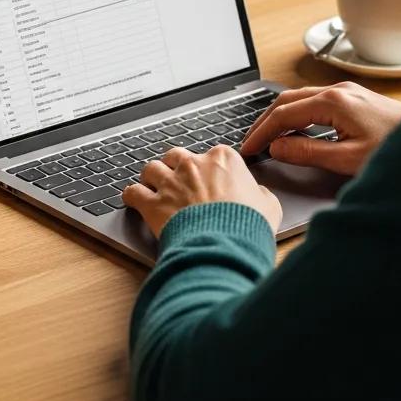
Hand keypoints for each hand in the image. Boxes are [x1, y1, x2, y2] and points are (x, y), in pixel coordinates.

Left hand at [122, 145, 281, 238]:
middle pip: (176, 156)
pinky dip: (131, 195)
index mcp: (223, 159)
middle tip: (177, 179)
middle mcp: (193, 164)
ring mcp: (171, 182)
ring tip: (152, 186)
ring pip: (151, 168)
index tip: (209, 178)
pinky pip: (133, 192)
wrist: (226, 245)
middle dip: (175, 166)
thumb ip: (259, 193)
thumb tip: (257, 193)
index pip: (212, 154)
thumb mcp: (269, 206)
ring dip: (151, 177)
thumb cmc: (249, 225)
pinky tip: (132, 199)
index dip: (209, 168)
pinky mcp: (153, 203)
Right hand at [239, 81, 400, 175]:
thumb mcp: (348, 159)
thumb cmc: (397, 151)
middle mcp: (337, 91)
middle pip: (286, 100)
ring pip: (299, 98)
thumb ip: (308, 152)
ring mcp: (347, 92)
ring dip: (280, 116)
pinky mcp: (354, 98)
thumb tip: (277, 147)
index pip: (283, 114)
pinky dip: (297, 114)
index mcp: (333, 102)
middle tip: (251, 142)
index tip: (248, 149)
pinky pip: (314, 101)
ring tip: (268, 137)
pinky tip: (297, 130)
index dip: (261, 132)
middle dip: (264, 121)